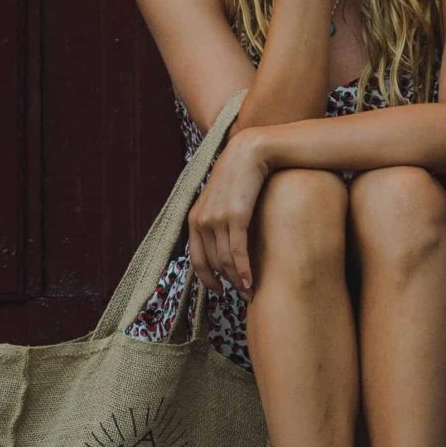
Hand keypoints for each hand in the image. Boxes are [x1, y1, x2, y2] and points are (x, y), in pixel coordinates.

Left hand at [188, 130, 270, 297]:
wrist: (249, 152)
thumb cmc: (237, 176)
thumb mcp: (217, 198)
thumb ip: (214, 219)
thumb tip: (220, 244)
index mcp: (194, 218)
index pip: (196, 259)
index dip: (207, 278)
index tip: (219, 289)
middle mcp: (202, 220)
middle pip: (213, 263)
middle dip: (227, 282)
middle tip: (242, 294)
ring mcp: (217, 219)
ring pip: (226, 261)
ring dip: (238, 280)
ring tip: (250, 291)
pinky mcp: (236, 217)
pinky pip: (238, 253)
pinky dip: (244, 271)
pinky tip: (251, 282)